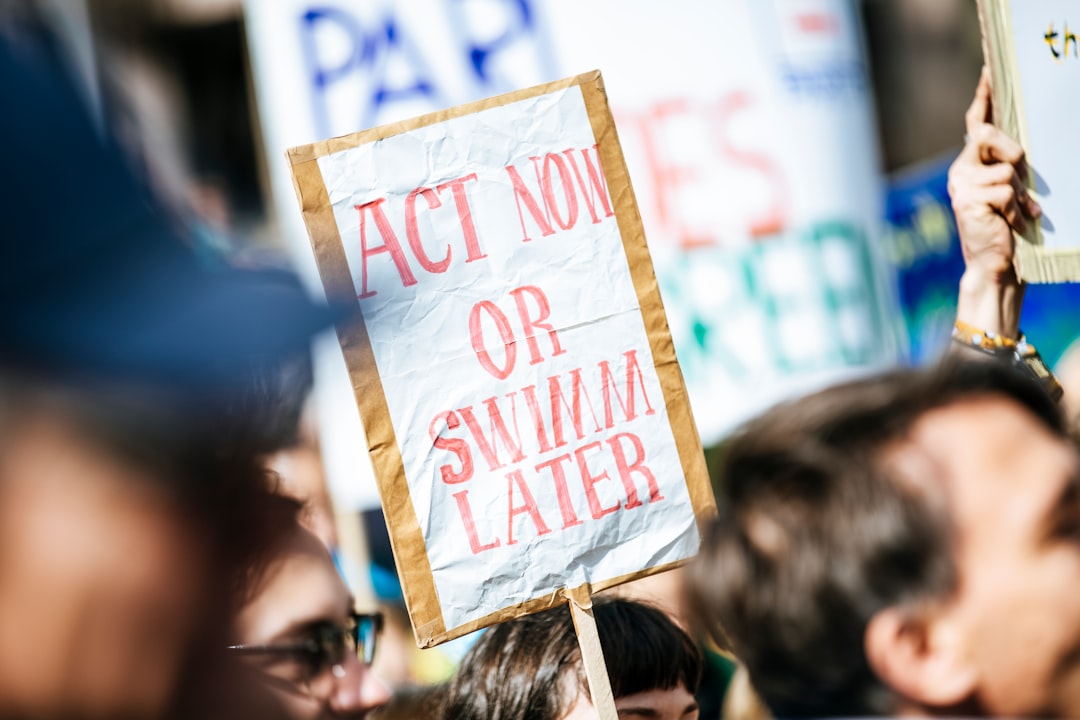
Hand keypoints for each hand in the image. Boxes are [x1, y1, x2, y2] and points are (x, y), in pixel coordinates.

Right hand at [947, 67, 1039, 337]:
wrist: (993, 265)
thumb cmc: (1004, 229)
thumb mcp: (1007, 190)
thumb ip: (1006, 167)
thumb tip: (1019, 150)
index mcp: (969, 166)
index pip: (974, 125)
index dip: (983, 97)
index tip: (990, 70)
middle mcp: (960, 171)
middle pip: (988, 135)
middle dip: (1011, 151)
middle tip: (1019, 170)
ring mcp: (961, 186)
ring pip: (1005, 168)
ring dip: (1020, 192)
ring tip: (1017, 213)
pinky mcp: (968, 200)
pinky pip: (1005, 190)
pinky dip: (1017, 208)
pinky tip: (1012, 223)